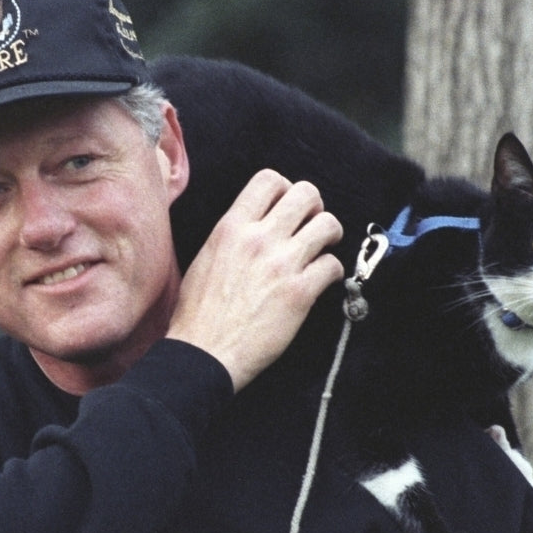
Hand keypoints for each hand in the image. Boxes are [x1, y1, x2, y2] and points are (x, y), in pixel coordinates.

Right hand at [167, 169, 343, 391]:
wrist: (203, 353)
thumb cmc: (198, 312)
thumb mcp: (206, 257)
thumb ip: (232, 235)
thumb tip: (255, 225)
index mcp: (231, 228)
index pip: (269, 179)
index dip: (285, 189)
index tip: (287, 207)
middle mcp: (258, 239)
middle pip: (306, 193)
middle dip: (314, 207)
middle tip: (311, 224)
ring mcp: (281, 265)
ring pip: (328, 224)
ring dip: (330, 234)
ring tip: (322, 248)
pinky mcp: (300, 293)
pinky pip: (333, 265)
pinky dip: (333, 271)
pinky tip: (323, 280)